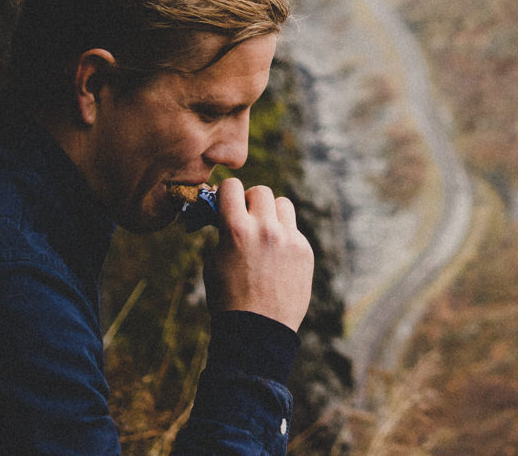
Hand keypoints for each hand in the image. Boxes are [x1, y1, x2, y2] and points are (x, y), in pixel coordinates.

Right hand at [203, 177, 314, 331]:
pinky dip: (284, 236)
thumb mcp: (213, 263)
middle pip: (261, 192)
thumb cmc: (228, 299)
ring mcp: (288, 239)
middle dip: (250, 202)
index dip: (227, 193)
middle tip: (246, 219)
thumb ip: (221, 234)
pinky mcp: (304, 250)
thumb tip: (224, 215)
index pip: (232, 186)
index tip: (226, 203)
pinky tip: (277, 257)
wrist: (258, 331)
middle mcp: (265, 229)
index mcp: (236, 230)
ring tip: (264, 234)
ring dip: (272, 214)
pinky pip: (294, 230)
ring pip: (283, 205)